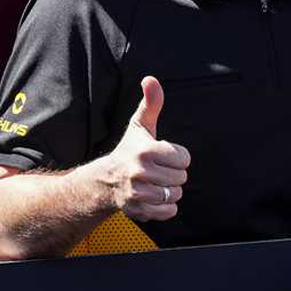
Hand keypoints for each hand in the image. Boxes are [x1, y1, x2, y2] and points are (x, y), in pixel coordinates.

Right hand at [104, 76, 190, 221]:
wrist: (105, 181)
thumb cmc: (129, 150)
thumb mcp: (140, 125)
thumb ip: (151, 103)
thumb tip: (151, 79)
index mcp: (145, 150)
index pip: (184, 158)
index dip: (177, 157)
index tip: (163, 155)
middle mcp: (139, 172)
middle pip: (182, 177)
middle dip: (174, 174)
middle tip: (158, 170)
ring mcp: (137, 192)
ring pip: (176, 194)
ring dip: (170, 190)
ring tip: (155, 183)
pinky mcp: (138, 210)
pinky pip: (169, 211)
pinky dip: (165, 207)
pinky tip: (153, 197)